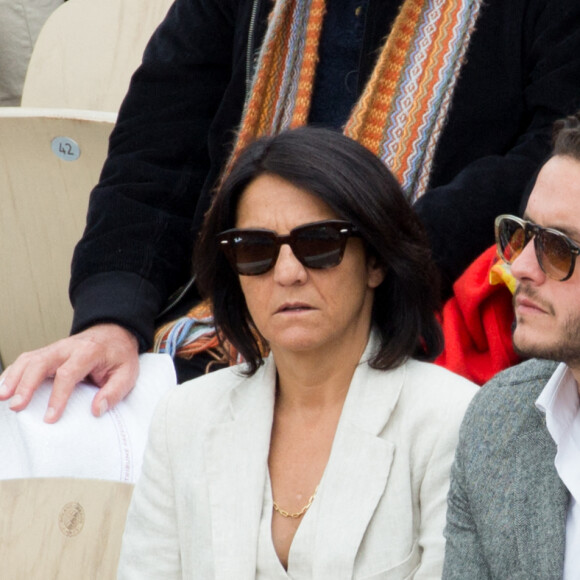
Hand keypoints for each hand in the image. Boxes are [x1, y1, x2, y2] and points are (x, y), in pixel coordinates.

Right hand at [0, 324, 139, 422]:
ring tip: (2, 397)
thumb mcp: (128, 373)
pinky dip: (12, 372)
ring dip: (13, 377)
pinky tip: (3, 387)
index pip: (69, 373)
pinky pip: (26, 360)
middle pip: (42, 362)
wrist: (114, 334)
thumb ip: (114, 391)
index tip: (50, 417)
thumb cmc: (119, 356)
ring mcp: (55, 348)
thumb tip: (96, 410)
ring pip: (29, 359)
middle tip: (17, 406)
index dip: (58, 396)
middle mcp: (68, 347)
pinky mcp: (47, 353)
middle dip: (26, 384)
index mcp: (89, 351)